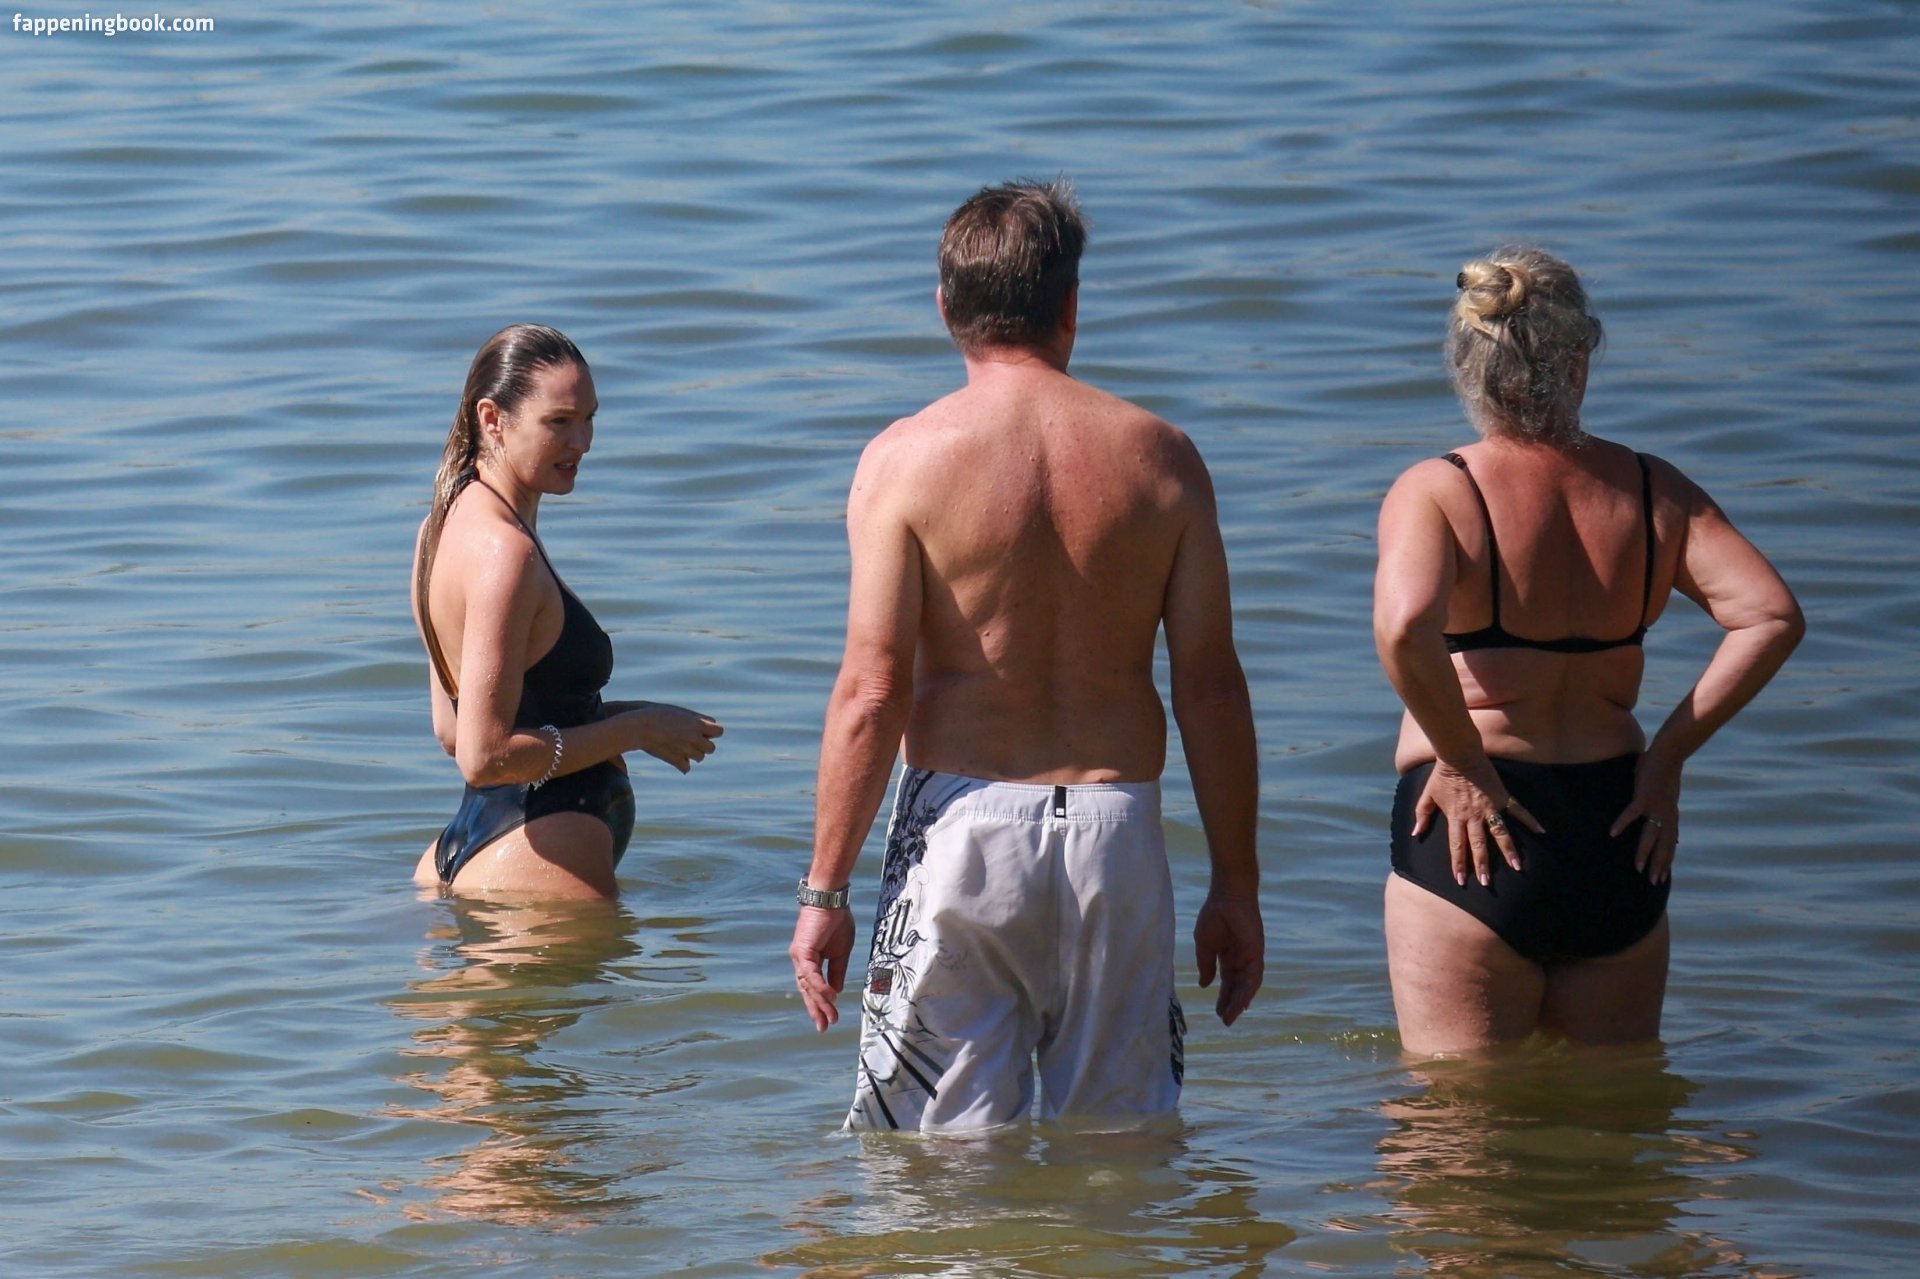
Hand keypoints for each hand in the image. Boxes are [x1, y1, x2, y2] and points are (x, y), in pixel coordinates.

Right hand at [615, 702, 722, 772]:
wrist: (639, 726)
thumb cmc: (657, 714)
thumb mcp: (679, 712)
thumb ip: (695, 718)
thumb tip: (708, 723)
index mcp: (698, 724)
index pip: (719, 731)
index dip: (712, 732)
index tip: (704, 732)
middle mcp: (695, 738)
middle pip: (711, 748)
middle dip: (703, 745)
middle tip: (693, 742)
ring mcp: (686, 750)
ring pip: (700, 758)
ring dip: (693, 754)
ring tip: (682, 749)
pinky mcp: (676, 761)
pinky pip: (686, 768)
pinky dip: (682, 765)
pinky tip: (677, 760)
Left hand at [790, 905, 854, 1031]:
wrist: (832, 900)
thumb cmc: (836, 920)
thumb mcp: (841, 952)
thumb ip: (837, 972)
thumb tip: (836, 992)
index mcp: (810, 960)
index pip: (812, 987)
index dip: (819, 1004)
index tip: (828, 1020)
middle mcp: (801, 961)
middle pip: (807, 990)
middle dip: (816, 1009)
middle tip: (824, 1027)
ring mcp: (800, 956)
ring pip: (809, 985)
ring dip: (820, 1002)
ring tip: (831, 1017)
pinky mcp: (802, 950)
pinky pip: (811, 973)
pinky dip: (820, 985)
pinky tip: (830, 996)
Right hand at [1194, 891, 1263, 1026]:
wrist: (1226, 897)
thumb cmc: (1214, 916)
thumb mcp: (1204, 945)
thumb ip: (1206, 965)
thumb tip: (1204, 985)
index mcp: (1227, 957)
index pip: (1227, 982)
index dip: (1223, 997)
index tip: (1218, 1012)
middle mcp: (1240, 960)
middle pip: (1237, 987)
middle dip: (1231, 1004)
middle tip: (1226, 1021)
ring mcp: (1249, 957)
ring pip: (1246, 985)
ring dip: (1240, 1001)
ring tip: (1231, 1016)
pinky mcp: (1256, 953)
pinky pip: (1254, 975)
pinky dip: (1248, 989)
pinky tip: (1243, 1001)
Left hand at [1414, 759, 1543, 886]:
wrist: (1459, 754)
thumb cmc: (1442, 775)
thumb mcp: (1427, 796)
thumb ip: (1421, 815)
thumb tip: (1415, 834)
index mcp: (1456, 817)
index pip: (1457, 846)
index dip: (1458, 864)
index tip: (1460, 880)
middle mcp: (1474, 816)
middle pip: (1479, 845)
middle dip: (1482, 865)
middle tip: (1486, 882)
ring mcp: (1490, 807)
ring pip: (1500, 833)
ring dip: (1508, 851)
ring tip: (1516, 867)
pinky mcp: (1502, 796)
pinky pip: (1518, 810)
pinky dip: (1530, 820)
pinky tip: (1541, 831)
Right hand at [1610, 750, 1682, 883]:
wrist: (1670, 754)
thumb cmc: (1664, 771)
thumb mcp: (1667, 794)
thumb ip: (1664, 809)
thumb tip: (1663, 822)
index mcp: (1670, 815)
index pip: (1670, 843)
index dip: (1666, 861)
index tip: (1662, 876)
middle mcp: (1665, 815)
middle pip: (1663, 846)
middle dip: (1658, 865)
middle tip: (1653, 882)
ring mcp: (1654, 807)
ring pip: (1650, 836)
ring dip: (1643, 853)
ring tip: (1637, 867)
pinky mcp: (1644, 797)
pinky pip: (1631, 814)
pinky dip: (1621, 824)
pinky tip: (1612, 833)